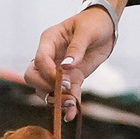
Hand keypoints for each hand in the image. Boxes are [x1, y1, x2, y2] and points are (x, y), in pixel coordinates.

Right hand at [30, 5, 117, 121]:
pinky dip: (67, 105)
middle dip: (45, 86)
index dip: (47, 72)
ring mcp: (59, 69)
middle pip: (33, 76)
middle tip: (63, 90)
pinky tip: (70, 115)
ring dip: (55, 99)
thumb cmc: (94, 23)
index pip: (39, 59)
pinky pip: (66, 94)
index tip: (62, 80)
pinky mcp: (72, 78)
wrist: (106, 26)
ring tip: (70, 105)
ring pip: (45, 89)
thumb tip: (66, 66)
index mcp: (49, 40)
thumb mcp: (86, 32)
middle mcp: (50, 56)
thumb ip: (76, 48)